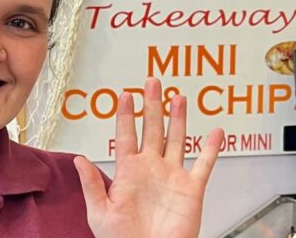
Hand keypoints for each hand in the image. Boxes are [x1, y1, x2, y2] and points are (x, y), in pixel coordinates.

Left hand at [73, 78, 224, 237]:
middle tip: (152, 82)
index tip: (125, 95)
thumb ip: (92, 184)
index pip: (126, 136)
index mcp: (127, 172)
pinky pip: (203, 165)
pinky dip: (211, 148)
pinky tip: (216, 132)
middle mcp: (150, 169)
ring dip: (178, 119)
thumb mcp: (99, 212)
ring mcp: (172, 177)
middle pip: (152, 130)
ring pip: (176, 140)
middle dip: (152, 106)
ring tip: (179, 97)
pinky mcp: (191, 190)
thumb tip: (79, 159)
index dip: (125, 115)